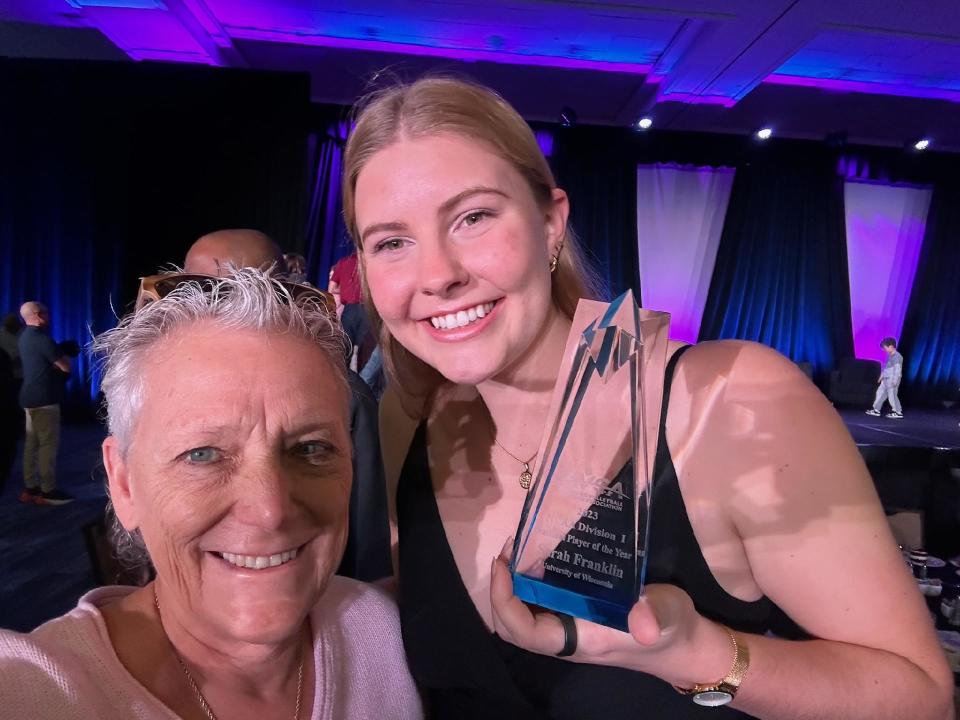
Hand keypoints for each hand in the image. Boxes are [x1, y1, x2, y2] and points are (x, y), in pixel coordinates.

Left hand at [489, 541, 732, 686]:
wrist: (684, 643)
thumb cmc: (672, 628)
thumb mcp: (667, 615)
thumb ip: (654, 615)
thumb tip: (643, 623)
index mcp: (580, 639)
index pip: (524, 632)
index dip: (504, 601)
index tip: (503, 564)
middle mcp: (566, 637)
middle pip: (513, 626)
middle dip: (500, 591)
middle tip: (508, 551)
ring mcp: (568, 626)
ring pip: (523, 614)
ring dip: (513, 585)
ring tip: (520, 547)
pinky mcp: (575, 614)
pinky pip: (540, 603)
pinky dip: (530, 581)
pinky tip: (540, 554)